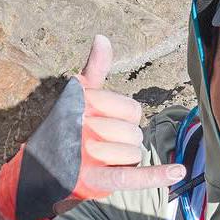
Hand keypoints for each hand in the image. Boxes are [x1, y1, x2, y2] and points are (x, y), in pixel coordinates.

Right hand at [0, 34, 184, 219]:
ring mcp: (92, 158)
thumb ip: (96, 68)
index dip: (123, 114)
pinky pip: (130, 178)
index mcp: (88, 108)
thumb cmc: (67, 127)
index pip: (131, 109)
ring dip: (123, 158)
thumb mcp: (81, 95)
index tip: (103, 117)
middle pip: (133, 133)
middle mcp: (89, 131)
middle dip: (122, 138)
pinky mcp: (96, 181)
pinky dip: (155, 175)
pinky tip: (178, 172)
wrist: (41, 168)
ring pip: (133, 154)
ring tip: (100, 158)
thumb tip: (102, 38)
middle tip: (99, 140)